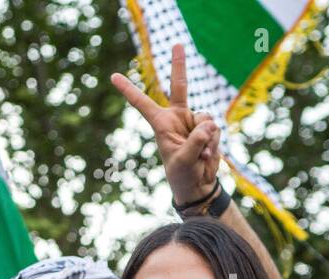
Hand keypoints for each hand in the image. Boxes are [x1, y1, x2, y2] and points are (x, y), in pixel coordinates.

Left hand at [111, 44, 220, 206]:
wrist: (198, 184)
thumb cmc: (183, 174)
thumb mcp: (185, 160)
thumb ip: (196, 141)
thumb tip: (208, 125)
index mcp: (161, 124)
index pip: (143, 103)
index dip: (129, 90)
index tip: (113, 76)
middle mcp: (176, 118)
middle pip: (179, 86)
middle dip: (179, 65)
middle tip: (176, 43)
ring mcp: (193, 121)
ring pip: (205, 117)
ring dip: (206, 137)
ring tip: (200, 155)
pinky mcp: (207, 128)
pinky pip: (215, 127)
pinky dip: (213, 142)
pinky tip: (207, 155)